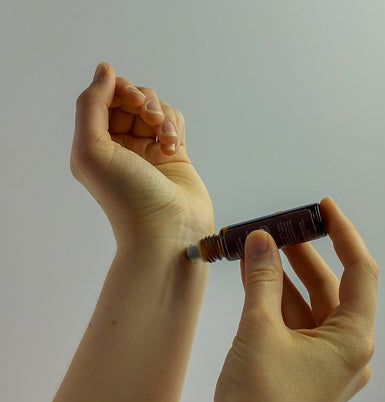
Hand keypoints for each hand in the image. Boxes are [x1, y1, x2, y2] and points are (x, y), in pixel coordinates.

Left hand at [71, 62, 212, 249]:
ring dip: (163, 115)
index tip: (132, 100)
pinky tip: (174, 146)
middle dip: (143, 101)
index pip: (105, 98)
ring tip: (166, 138)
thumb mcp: (92, 149)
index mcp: (96, 144)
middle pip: (132, 99)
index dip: (119, 90)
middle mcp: (121, 145)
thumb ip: (90, 105)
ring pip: (156, 108)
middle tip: (150, 118)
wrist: (167, 230)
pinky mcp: (174, 154)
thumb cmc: (128, 198)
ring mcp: (149, 150)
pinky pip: (174, 122)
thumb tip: (105, 70)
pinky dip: (176, 127)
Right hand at [214, 197, 377, 401]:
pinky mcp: (297, 360)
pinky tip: (253, 274)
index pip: (359, 271)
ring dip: (282, 272)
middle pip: (329, 283)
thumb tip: (261, 241)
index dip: (343, 234)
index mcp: (350, 338)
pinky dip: (272, 294)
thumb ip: (262, 280)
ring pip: (305, 299)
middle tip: (283, 226)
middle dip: (304, 253)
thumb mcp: (260, 329)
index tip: (325, 209)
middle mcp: (341, 345)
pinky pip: (289, 316)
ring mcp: (318, 354)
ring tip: (261, 245)